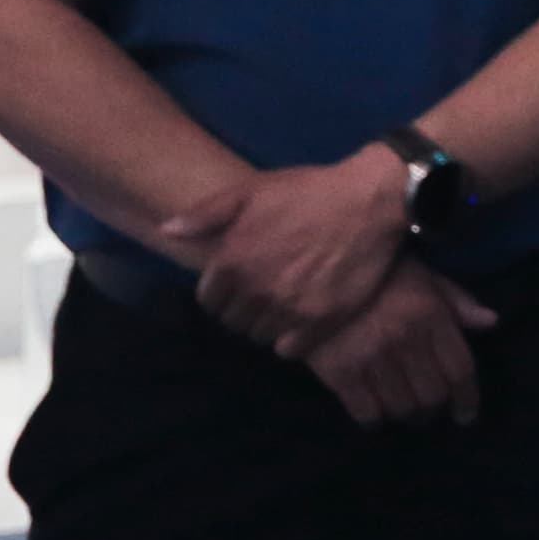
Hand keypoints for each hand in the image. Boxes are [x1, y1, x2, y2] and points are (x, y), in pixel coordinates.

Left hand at [168, 145, 409, 351]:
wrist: (371, 200)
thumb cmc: (309, 191)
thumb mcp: (252, 190)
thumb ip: (206, 214)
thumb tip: (167, 231)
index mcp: (232, 262)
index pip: (209, 301)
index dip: (223, 291)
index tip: (241, 281)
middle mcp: (255, 291)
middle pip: (233, 321)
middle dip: (244, 308)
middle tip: (266, 291)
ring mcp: (288, 310)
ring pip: (260, 335)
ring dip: (267, 323)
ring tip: (284, 305)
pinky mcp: (321, 322)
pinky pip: (289, 350)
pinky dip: (291, 340)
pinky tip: (301, 319)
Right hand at [300, 262, 499, 427]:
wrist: (314, 272)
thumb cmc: (376, 274)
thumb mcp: (423, 276)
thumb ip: (457, 301)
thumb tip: (491, 322)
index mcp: (430, 315)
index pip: (460, 369)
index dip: (468, 398)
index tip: (466, 415)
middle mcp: (406, 340)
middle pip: (432, 395)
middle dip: (434, 410)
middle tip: (430, 412)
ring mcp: (371, 358)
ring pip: (401, 408)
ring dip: (406, 416)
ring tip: (404, 412)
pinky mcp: (339, 372)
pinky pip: (366, 412)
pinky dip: (374, 421)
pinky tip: (375, 416)